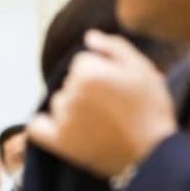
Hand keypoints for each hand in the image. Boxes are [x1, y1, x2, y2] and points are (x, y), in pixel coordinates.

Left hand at [28, 30, 177, 178]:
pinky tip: (60, 128)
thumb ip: (114, 47)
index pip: (82, 62)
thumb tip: (89, 36)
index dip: (101, 70)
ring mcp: (63, 118)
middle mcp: (71, 93)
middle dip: (87, 89)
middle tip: (111, 106)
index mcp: (89, 72)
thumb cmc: (152, 108)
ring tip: (99, 122)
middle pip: (70, 82)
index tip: (117, 85)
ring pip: (59, 102)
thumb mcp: (142, 69)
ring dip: (72, 108)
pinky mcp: (59, 142)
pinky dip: (44, 126)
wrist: (153, 153)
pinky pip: (36, 127)